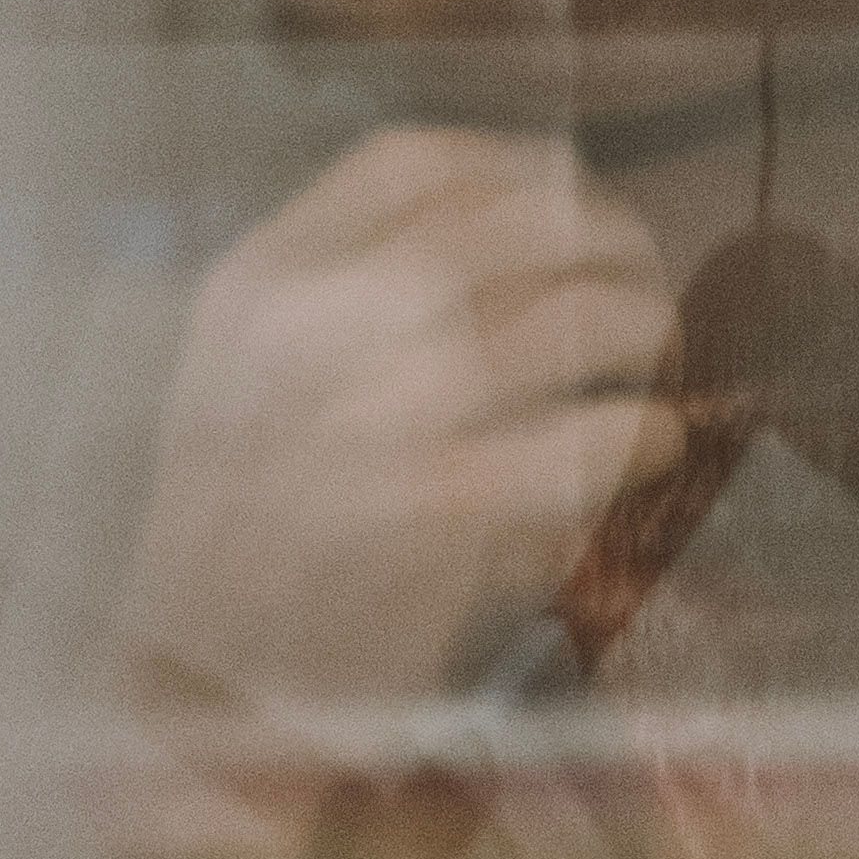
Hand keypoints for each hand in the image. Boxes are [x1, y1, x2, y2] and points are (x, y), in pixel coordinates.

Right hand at [114, 128, 679, 707]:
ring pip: (582, 317)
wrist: (208, 695)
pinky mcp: (451, 505)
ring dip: (646, 331)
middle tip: (636, 282)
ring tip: (650, 366)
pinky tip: (648, 447)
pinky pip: (600, 435)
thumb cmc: (236, 541)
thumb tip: (511, 249)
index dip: (515, 166)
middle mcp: (321, 323)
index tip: (562, 197)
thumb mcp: (237, 384)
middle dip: (610, 240)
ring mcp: (386, 408)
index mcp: (259, 283)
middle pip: (524, 217)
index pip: (414, 162)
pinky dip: (646, 434)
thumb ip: (335, 304)